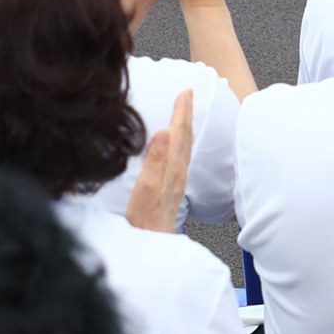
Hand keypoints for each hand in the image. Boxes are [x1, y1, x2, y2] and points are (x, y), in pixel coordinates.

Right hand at [125, 89, 192, 233]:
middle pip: (184, 136)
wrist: (151, 242)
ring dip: (185, 127)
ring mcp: (176, 179)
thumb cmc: (146, 218)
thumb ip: (156, 160)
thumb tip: (165, 133)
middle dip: (186, 113)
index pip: (178, 132)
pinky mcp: (173, 187)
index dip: (181, 111)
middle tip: (188, 93)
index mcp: (171, 166)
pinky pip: (181, 158)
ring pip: (184, 146)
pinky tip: (178, 147)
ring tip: (186, 114)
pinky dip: (181, 144)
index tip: (185, 91)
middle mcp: (178, 171)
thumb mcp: (146, 187)